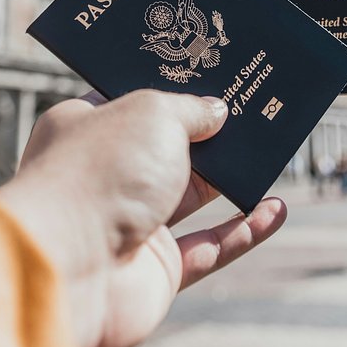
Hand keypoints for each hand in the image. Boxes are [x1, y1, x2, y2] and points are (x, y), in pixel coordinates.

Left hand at [0, 89, 286, 346]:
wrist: (69, 270)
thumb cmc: (99, 174)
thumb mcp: (153, 114)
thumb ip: (191, 110)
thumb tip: (217, 112)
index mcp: (86, 129)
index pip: (132, 101)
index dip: (172, 88)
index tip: (212, 75)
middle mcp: (106, 176)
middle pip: (169, 149)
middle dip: (211, 133)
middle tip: (253, 111)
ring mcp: (131, 225)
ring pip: (193, 197)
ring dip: (233, 180)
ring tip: (273, 155)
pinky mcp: (156, 271)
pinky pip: (211, 247)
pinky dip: (245, 231)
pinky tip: (276, 210)